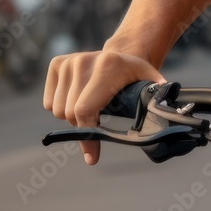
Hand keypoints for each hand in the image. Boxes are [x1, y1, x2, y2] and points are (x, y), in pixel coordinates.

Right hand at [43, 50, 164, 164]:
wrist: (120, 54)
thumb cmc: (134, 76)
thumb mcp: (147, 84)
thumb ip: (153, 100)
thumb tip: (161, 115)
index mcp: (108, 65)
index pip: (85, 110)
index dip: (87, 135)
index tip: (92, 156)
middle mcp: (84, 60)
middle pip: (70, 114)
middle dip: (84, 124)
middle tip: (101, 117)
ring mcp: (68, 61)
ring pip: (57, 111)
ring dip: (72, 116)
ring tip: (92, 104)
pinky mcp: (56, 64)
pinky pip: (49, 103)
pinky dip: (61, 107)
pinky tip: (78, 96)